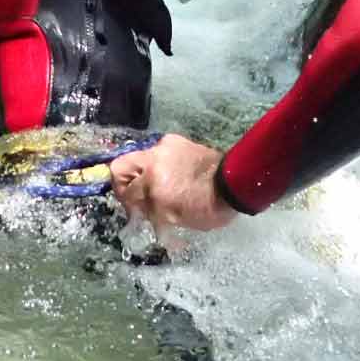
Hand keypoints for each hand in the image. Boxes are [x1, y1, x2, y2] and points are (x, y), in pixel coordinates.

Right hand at [110, 134, 235, 231]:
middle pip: (123, 166)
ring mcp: (168, 147)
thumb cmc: (206, 207)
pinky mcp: (180, 142)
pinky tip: (172, 178)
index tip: (136, 213)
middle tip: (137, 199)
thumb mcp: (173, 217)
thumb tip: (140, 210)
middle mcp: (155, 157)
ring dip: (144, 175)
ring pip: (141, 159)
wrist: (236, 185)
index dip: (128, 205)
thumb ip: (151, 210)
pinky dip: (159, 166)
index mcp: (153, 179)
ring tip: (158, 190)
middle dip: (125, 184)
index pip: (125, 191)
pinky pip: (159, 153)